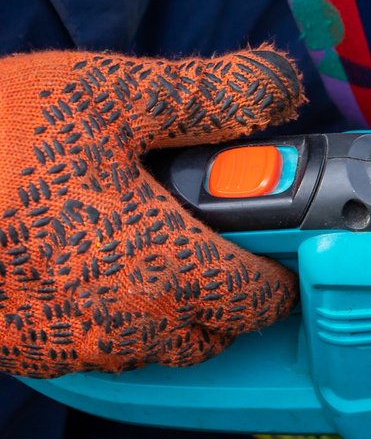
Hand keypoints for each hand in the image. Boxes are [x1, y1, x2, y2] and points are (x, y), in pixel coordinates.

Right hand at [0, 49, 304, 375]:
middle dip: (222, 283)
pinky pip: (91, 347)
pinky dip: (103, 313)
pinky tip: (78, 259)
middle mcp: (127, 328)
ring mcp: (71, 348)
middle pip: (214, 330)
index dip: (278, 258)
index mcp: (168, 272)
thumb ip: (211, 96)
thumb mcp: (109, 93)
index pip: (265, 298)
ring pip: (153, 346)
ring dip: (163, 304)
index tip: (270, 224)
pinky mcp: (23, 351)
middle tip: (199, 222)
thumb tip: (276, 87)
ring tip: (135, 236)